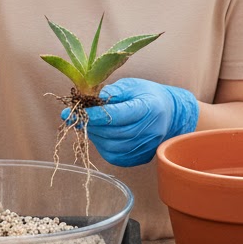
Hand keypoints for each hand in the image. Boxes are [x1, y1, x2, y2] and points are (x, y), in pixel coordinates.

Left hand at [63, 77, 199, 167]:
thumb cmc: (147, 96)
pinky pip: (114, 156)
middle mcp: (149, 131)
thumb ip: (112, 91)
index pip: (116, 115)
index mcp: (148, 108)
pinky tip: (101, 134)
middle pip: (111, 133)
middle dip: (89, 125)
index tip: (73, 111)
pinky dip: (102, 146)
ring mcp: (146, 147)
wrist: (169, 115)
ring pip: (110, 146)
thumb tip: (90, 99)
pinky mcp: (140, 158)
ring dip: (94, 135)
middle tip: (75, 116)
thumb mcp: (132, 85)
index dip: (93, 115)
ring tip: (89, 123)